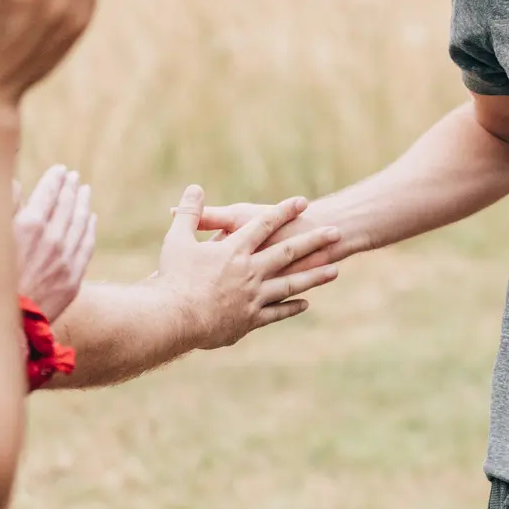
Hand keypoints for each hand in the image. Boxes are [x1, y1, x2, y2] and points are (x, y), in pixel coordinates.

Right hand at [13, 166, 96, 322]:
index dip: (54, 180)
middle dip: (70, 188)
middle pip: (66, 206)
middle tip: (73, 177)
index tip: (60, 170)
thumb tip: (14, 184)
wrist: (0, 326)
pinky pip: (86, 245)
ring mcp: (65, 260)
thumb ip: (2, 209)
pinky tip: (91, 219)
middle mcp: (51, 240)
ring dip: (82, 204)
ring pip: (80, 223)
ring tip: (84, 190)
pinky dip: (89, 228)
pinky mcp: (72, 279)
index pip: (47, 194)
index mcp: (27, 227)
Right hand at [155, 187, 342, 348]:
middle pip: (288, 252)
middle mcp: (250, 271)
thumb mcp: (177, 240)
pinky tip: (306, 303)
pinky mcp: (249, 320)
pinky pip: (276, 313)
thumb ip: (190, 214)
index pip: (264, 225)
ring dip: (314, 276)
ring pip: (290, 284)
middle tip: (336, 231)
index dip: (283, 211)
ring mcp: (253, 297)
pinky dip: (291, 308)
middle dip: (313, 240)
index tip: (302, 201)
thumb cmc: (173, 279)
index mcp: (235, 251)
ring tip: (335, 270)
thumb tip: (194, 188)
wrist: (173, 319)